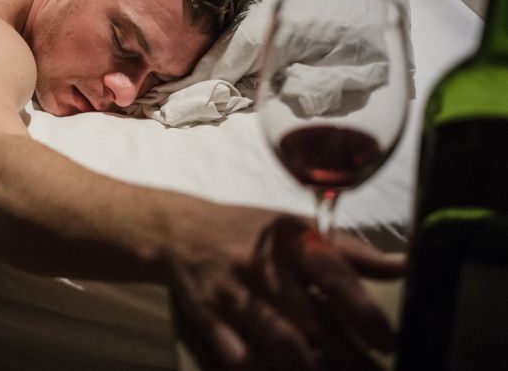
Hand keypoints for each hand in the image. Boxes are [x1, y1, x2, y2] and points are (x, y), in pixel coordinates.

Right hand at [168, 212, 404, 369]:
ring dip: (313, 370)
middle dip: (349, 355)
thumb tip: (405, 265)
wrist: (180, 232)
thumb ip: (349, 252)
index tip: (388, 340)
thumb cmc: (248, 231)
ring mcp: (231, 294)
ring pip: (278, 342)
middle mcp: (260, 265)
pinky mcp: (207, 319)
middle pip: (310, 319)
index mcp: (288, 239)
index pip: (330, 272)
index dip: (361, 309)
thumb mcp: (296, 229)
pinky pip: (238, 356)